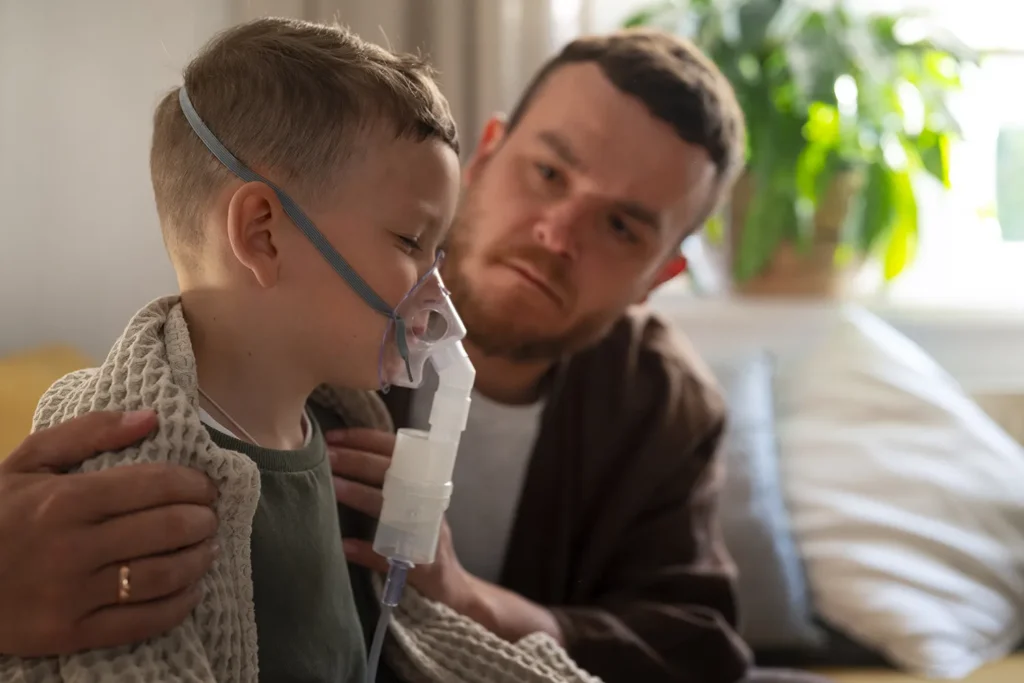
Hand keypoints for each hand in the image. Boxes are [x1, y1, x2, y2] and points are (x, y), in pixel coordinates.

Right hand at [0, 411, 219, 656]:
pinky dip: (179, 605)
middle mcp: (73, 547)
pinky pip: (142, 622)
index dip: (195, 485)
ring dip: (198, 560)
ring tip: (206, 548)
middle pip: (168, 529)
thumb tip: (150, 417)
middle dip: (203, 520)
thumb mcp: (26, 462)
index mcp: (65, 499)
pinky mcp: (70, 635)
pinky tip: (191, 590)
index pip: (156, 485)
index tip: (206, 487)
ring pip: (162, 576)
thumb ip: (88, 433)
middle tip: (209, 517)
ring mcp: (72, 595)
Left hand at [327, 428, 478, 616]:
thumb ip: (388, 484)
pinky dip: (366, 550)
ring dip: (360, 494)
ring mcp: (428, 532)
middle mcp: (429, 502)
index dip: (366, 440)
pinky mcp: (424, 564)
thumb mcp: (413, 506)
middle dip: (357, 461)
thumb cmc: (424, 540)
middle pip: (393, 473)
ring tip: (331, 487)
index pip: (398, 451)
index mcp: (425, 484)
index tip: (335, 436)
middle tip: (326, 455)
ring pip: (392, 506)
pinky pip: (391, 554)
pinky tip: (345, 546)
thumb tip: (341, 459)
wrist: (451, 586)